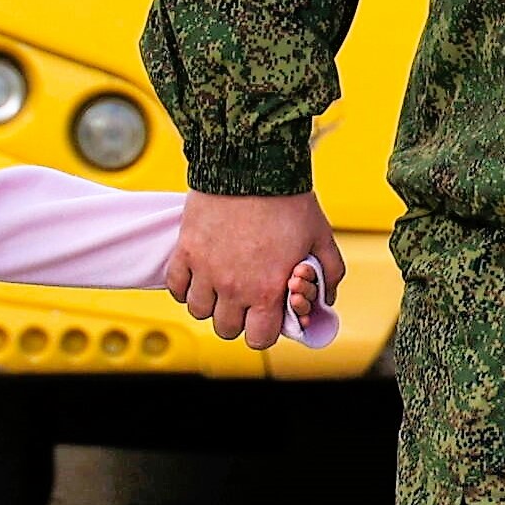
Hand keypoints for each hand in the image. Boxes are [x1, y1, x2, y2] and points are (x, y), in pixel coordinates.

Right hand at [168, 190, 340, 350]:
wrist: (252, 166)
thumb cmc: (287, 200)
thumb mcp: (321, 238)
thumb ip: (329, 274)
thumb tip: (326, 298)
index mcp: (267, 290)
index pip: (259, 338)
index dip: (265, 329)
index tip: (267, 315)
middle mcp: (233, 287)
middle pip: (226, 329)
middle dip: (238, 319)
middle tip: (245, 298)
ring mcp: (206, 270)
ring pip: (198, 311)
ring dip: (211, 303)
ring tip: (222, 285)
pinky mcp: (185, 251)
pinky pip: (175, 286)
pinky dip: (185, 286)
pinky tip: (200, 274)